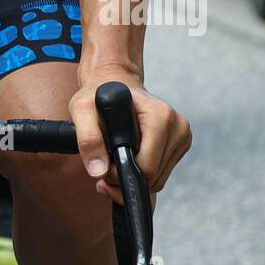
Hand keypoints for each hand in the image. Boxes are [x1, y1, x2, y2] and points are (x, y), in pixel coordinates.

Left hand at [68, 65, 190, 203]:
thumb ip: (88, 138)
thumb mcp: (82, 109)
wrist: (114, 85)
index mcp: (160, 115)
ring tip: (114, 162)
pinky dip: (143, 174)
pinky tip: (127, 160)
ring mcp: (182, 135)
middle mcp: (177, 125)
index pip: (147, 167)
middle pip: (154, 177)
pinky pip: (162, 174)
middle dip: (126, 177)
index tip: (104, 164)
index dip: (121, 173)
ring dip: (134, 177)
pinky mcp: (181, 144)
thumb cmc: (99, 96)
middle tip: (105, 165)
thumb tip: (99, 170)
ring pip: (158, 179)